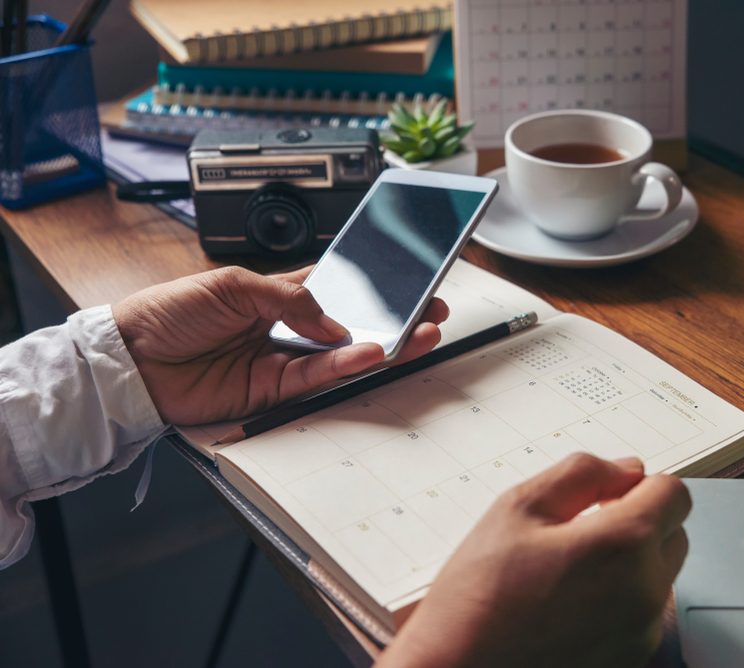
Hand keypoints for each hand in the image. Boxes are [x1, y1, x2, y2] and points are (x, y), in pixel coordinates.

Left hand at [112, 265, 447, 424]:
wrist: (132, 358)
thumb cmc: (170, 311)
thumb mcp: (232, 284)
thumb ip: (289, 298)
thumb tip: (335, 322)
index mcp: (277, 293)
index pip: (337, 289)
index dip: (373, 287)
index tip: (408, 282)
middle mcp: (286, 328)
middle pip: (351, 324)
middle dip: (394, 319)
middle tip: (431, 312)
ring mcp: (282, 360)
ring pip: (343, 354)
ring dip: (384, 345)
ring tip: (420, 333)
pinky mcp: (273, 391)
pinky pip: (318, 377)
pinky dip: (347, 365)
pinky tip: (374, 351)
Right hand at [377, 453, 690, 667]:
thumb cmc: (478, 597)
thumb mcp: (518, 508)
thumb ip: (583, 474)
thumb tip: (628, 470)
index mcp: (624, 546)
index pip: (675, 494)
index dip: (639, 484)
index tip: (605, 495)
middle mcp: (645, 594)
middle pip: (675, 534)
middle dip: (638, 520)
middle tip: (579, 530)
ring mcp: (641, 635)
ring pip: (659, 575)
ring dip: (629, 562)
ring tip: (566, 571)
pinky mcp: (630, 661)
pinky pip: (641, 614)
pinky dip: (618, 600)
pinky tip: (567, 604)